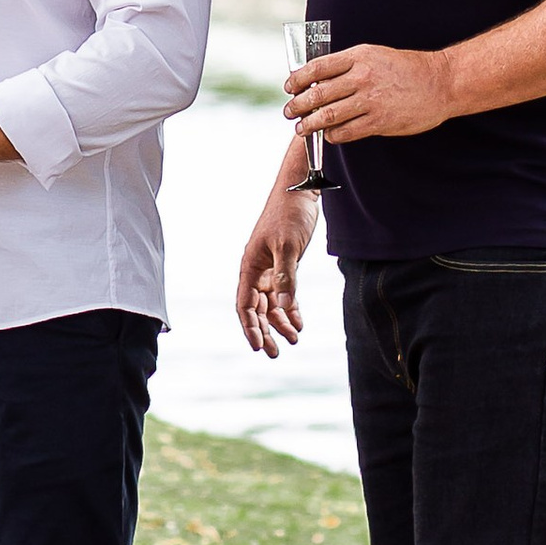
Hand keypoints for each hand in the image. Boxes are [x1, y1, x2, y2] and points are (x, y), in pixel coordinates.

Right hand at [236, 184, 319, 356]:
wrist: (300, 191)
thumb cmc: (289, 214)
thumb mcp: (289, 246)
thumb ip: (286, 277)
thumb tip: (283, 306)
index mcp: (250, 265)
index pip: (245, 304)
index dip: (250, 326)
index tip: (258, 347)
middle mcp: (256, 270)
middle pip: (256, 308)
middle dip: (265, 331)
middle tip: (276, 353)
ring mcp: (270, 268)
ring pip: (271, 304)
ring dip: (280, 322)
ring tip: (294, 339)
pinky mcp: (284, 265)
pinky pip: (284, 293)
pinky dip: (291, 308)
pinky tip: (299, 322)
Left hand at [284, 42, 450, 144]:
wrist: (440, 83)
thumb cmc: (406, 68)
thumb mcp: (374, 55)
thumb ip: (348, 66)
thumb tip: (318, 79)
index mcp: (358, 57)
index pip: (317, 68)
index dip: (298, 79)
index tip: (289, 87)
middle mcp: (362, 77)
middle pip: (318, 93)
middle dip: (298, 105)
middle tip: (289, 111)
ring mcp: (370, 101)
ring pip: (328, 115)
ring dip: (310, 124)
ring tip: (302, 128)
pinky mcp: (380, 121)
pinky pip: (347, 131)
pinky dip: (333, 135)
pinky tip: (329, 135)